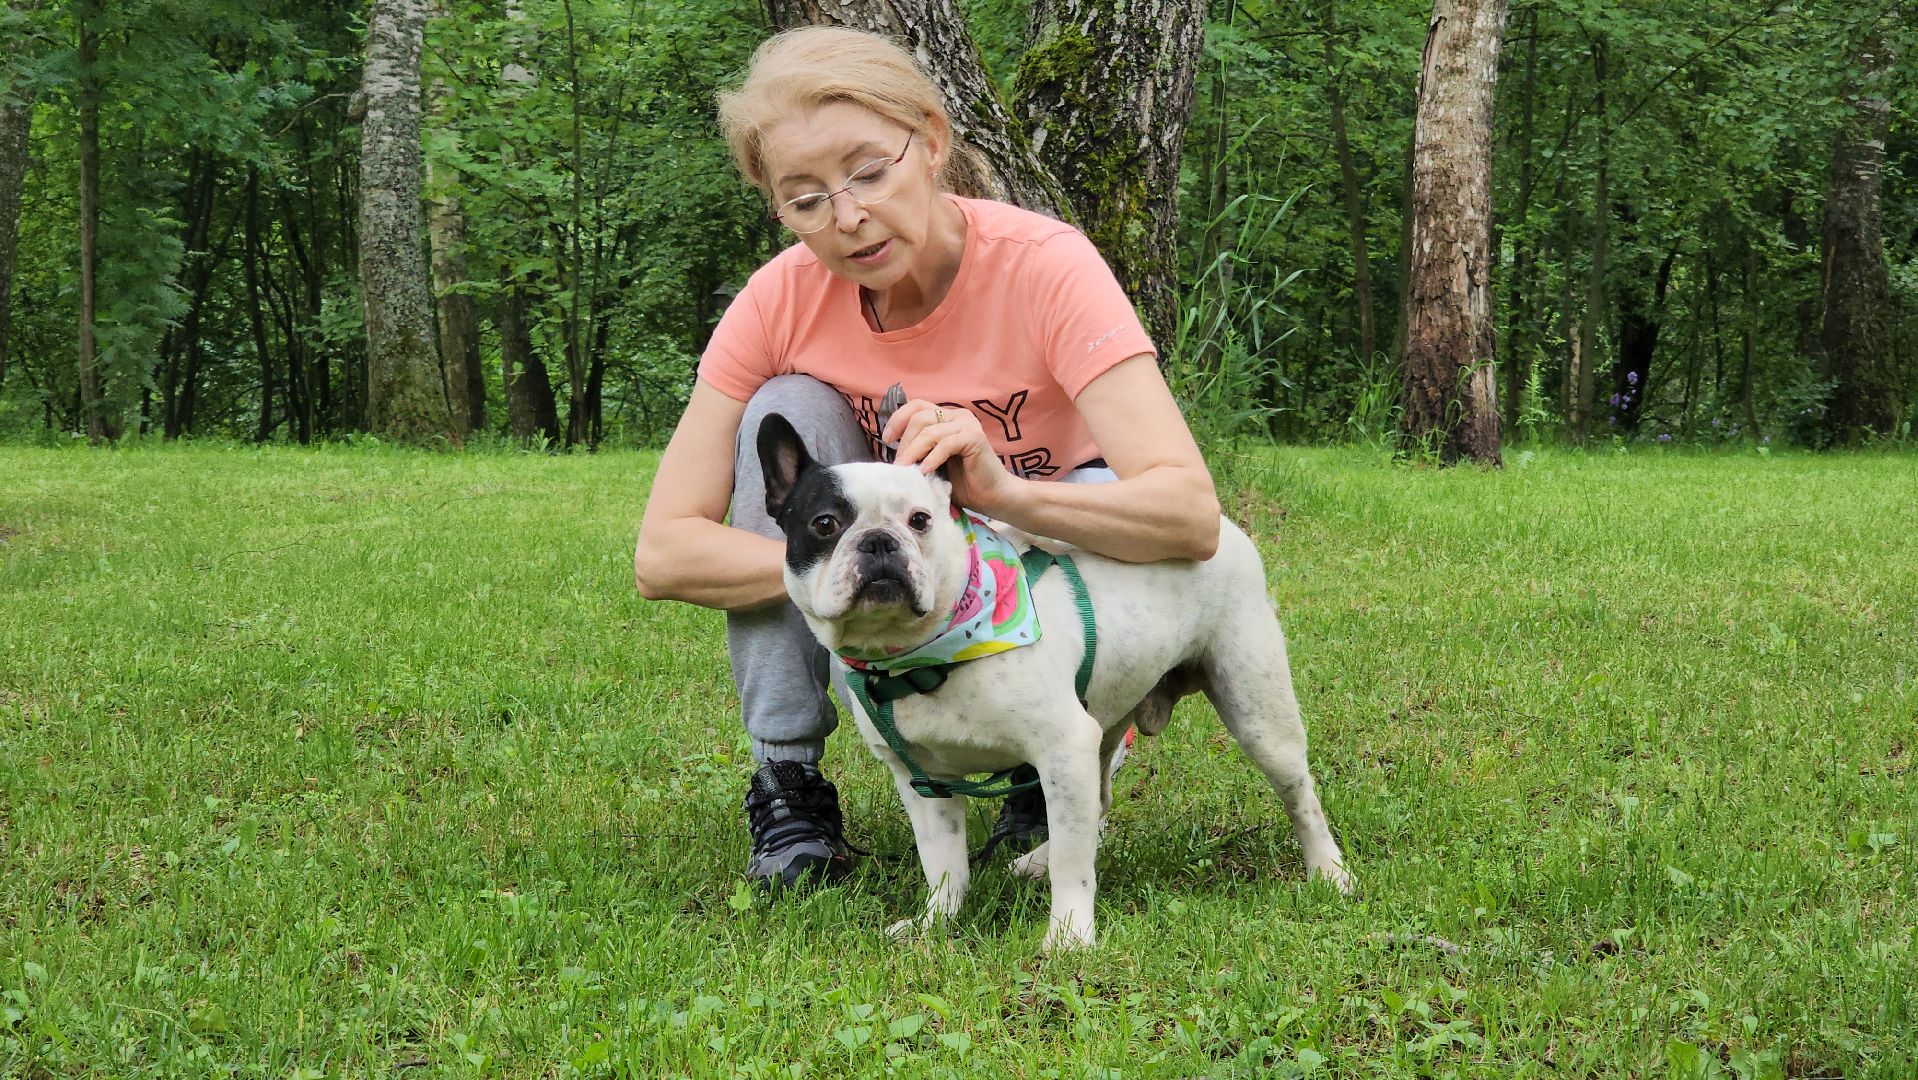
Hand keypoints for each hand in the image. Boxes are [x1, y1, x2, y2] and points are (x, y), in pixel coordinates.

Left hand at [882, 399, 1020, 511]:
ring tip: (906, 470)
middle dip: (905, 442)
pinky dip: (932, 458)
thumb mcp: (932, 462)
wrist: (992, 497)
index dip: (898, 419)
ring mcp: (967, 424)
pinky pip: (945, 444)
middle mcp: (957, 415)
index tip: (887, 439)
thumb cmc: (962, 483)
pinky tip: (925, 472)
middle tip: (900, 465)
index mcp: (946, 417)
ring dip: (913, 451)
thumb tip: (891, 451)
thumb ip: (918, 450)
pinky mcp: (974, 437)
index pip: (916, 406)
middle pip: (920, 418)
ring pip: (930, 431)